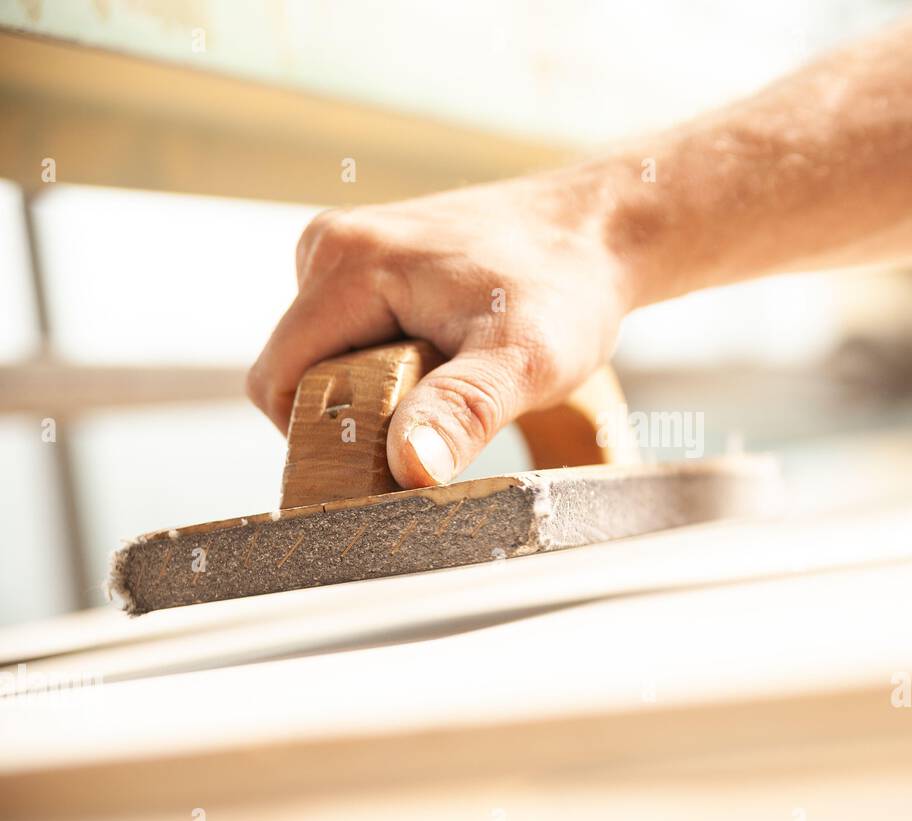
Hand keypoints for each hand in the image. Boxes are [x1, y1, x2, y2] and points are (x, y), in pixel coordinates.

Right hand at [246, 172, 634, 487]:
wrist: (601, 230)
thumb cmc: (568, 289)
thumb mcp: (525, 362)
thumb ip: (463, 411)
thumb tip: (407, 466)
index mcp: (344, 263)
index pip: (279, 383)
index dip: (320, 440)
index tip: (388, 463)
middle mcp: (330, 246)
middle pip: (300, 372)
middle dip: (356, 415)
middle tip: (440, 421)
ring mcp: (349, 250)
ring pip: (326, 359)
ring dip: (377, 392)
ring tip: (455, 379)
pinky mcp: (371, 261)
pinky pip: (352, 336)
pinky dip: (390, 365)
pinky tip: (449, 356)